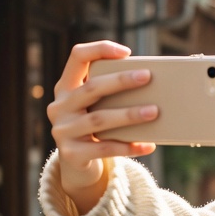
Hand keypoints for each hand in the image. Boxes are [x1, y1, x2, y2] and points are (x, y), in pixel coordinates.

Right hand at [47, 41, 156, 214]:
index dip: (99, 50)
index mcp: (66, 88)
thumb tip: (152, 86)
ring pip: (99, 119)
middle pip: (91, 88)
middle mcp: (60, 106)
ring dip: (129, 114)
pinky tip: (149, 145)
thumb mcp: (96, 108)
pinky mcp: (71, 154)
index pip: (77, 57)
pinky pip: (105, 149)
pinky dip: (129, 146)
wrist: (76, 166)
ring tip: (154, 112)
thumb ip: (111, 96)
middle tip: (147, 77)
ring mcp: (62, 131)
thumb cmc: (95, 130)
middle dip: (120, 81)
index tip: (126, 52)